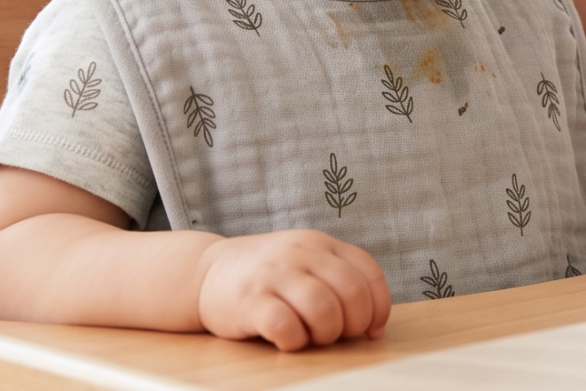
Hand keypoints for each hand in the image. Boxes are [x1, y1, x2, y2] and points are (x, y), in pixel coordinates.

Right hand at [196, 230, 391, 349]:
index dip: (378, 307)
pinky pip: (285, 326)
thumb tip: (374, 323)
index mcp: (320, 243)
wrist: (206, 272)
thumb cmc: (267, 276)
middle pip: (351, 292)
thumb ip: (338, 279)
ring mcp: (274, 275)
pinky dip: (294, 341)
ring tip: (311, 337)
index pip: (368, 272)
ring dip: (325, 333)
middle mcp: (300, 253)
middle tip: (337, 335)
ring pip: (323, 308)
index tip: (371, 329)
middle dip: (353, 324)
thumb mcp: (305, 261)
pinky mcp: (250, 301)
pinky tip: (286, 340)